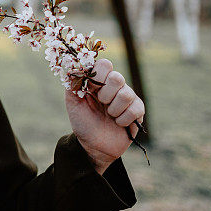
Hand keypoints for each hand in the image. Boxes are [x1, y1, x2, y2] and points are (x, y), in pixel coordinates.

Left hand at [64, 58, 144, 173]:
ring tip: (109, 115)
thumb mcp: (73, 102)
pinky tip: (118, 123)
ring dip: (114, 109)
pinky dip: (123, 119)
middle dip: (106, 94)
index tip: (90, 88)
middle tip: (101, 103)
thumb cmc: (83, 122)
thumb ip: (72, 84)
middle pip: (117, 77)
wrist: (94, 146)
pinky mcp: (138, 110)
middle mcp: (114, 86)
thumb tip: (73, 67)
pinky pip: (136, 108)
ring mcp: (127, 97)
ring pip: (126, 93)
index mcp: (99, 81)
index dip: (98, 75)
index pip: (104, 64)